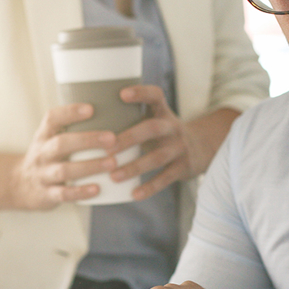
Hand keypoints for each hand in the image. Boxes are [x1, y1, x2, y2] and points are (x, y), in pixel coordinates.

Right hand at [9, 103, 119, 208]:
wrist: (20, 185)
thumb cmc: (47, 157)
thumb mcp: (50, 139)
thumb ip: (72, 128)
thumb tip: (110, 112)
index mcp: (44, 136)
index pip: (52, 119)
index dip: (70, 112)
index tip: (91, 109)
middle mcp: (42, 153)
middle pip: (61, 143)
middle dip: (87, 140)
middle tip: (112, 138)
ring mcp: (43, 174)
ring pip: (64, 170)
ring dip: (89, 166)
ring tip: (112, 163)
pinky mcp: (47, 195)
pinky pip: (63, 194)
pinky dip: (80, 192)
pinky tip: (97, 189)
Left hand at [107, 86, 235, 200]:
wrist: (202, 148)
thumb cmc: (163, 134)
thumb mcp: (155, 119)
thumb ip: (130, 118)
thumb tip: (87, 122)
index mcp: (163, 112)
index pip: (155, 96)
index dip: (141, 93)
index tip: (122, 94)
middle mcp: (172, 127)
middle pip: (152, 128)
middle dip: (129, 138)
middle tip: (107, 148)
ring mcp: (179, 148)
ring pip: (157, 157)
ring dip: (134, 167)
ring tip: (114, 176)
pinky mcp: (183, 167)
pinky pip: (166, 178)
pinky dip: (150, 187)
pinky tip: (134, 194)